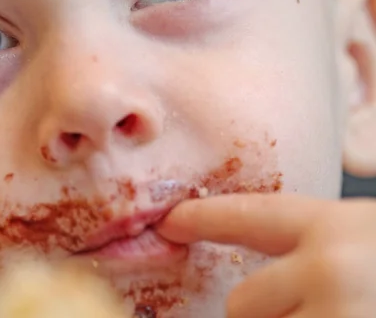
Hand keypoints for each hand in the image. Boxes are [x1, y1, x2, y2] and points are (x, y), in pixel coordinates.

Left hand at [156, 194, 375, 317]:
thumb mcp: (369, 240)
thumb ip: (315, 255)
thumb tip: (248, 299)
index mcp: (338, 228)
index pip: (252, 217)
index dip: (205, 219)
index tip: (169, 221)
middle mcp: (331, 271)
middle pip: (243, 305)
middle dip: (261, 316)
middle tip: (319, 307)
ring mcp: (341, 317)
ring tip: (342, 311)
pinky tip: (348, 315)